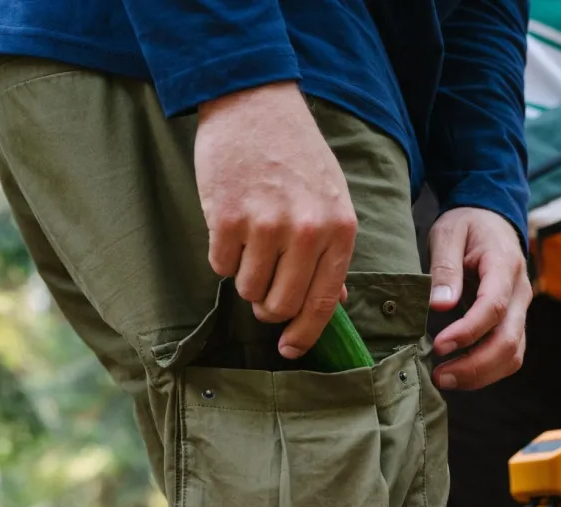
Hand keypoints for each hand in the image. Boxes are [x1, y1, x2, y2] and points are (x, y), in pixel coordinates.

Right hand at [194, 83, 356, 359]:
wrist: (255, 103)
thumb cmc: (296, 154)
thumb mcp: (331, 199)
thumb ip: (333, 252)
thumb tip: (335, 303)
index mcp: (339, 230)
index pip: (322, 303)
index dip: (304, 335)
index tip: (290, 349)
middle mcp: (307, 231)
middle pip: (282, 304)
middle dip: (269, 308)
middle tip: (262, 292)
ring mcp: (266, 224)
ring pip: (249, 290)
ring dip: (245, 279)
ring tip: (249, 246)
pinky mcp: (227, 217)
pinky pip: (221, 267)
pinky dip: (222, 256)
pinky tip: (230, 227)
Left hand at [428, 207, 530, 389]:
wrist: (493, 221)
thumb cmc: (468, 226)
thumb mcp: (448, 233)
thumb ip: (445, 267)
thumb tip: (440, 305)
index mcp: (505, 266)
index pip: (493, 307)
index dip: (467, 332)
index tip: (439, 346)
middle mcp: (520, 293)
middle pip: (508, 341)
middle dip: (474, 365)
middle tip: (438, 376)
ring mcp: (521, 311)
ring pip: (512, 355)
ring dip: (480, 375)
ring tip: (444, 379)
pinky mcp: (515, 324)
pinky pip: (509, 357)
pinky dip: (486, 372)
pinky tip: (460, 375)